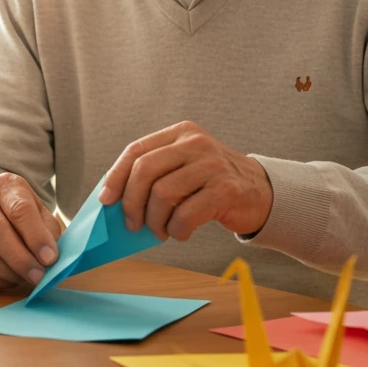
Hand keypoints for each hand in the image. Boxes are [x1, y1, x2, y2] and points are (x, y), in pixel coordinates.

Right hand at [0, 173, 60, 288]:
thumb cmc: (22, 215)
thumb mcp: (40, 214)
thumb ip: (48, 232)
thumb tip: (51, 259)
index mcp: (5, 186)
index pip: (19, 209)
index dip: (36, 237)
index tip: (50, 258)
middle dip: (20, 259)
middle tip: (39, 276)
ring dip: (6, 272)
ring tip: (25, 279)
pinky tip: (10, 279)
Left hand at [98, 121, 273, 240]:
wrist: (262, 193)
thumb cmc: (211, 183)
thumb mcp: (184, 166)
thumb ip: (155, 174)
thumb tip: (114, 200)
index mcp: (180, 133)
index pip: (137, 150)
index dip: (116, 176)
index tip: (105, 199)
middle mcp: (195, 143)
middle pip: (145, 170)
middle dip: (131, 201)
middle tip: (131, 223)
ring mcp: (212, 164)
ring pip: (163, 194)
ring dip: (154, 220)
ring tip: (159, 231)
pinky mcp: (226, 189)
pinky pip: (186, 214)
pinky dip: (176, 229)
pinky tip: (180, 233)